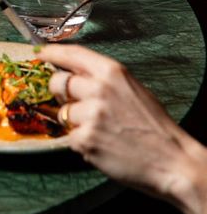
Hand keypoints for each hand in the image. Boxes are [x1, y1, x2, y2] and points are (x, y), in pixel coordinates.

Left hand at [41, 44, 206, 203]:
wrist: (173, 161)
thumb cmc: (153, 126)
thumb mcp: (132, 89)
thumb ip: (102, 79)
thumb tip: (72, 74)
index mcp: (112, 72)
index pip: (71, 54)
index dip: (51, 52)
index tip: (40, 53)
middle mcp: (98, 89)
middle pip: (57, 82)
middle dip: (61, 93)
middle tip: (78, 104)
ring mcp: (90, 115)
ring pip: (63, 113)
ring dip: (76, 122)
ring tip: (102, 130)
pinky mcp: (84, 139)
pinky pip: (70, 137)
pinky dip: (82, 141)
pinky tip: (103, 144)